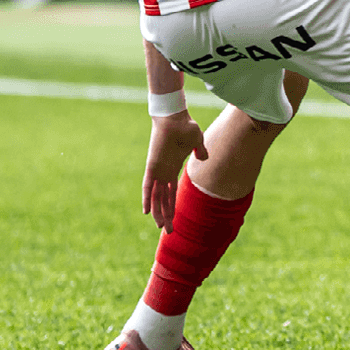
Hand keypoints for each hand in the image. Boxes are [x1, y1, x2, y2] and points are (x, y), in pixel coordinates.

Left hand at [141, 112, 208, 228]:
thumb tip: (203, 158)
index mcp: (172, 169)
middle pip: (164, 200)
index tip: (173, 221)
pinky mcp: (152, 166)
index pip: (171, 194)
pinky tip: (146, 211)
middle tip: (168, 232)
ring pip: (157, 197)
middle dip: (166, 216)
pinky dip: (147, 198)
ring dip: (159, 212)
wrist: (174, 117)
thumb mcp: (197, 141)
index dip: (172, 207)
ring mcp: (157, 170)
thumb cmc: (185, 126)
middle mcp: (163, 173)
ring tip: (161, 227)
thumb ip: (200, 151)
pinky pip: (148, 186)